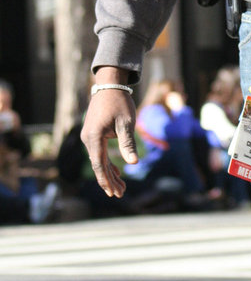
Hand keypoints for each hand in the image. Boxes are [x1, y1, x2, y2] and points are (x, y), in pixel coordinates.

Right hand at [80, 68, 137, 196]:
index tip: (112, 193)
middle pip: (99, 165)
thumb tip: (133, 163)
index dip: (106, 180)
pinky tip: (118, 172)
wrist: (110, 86)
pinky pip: (100, 153)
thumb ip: (128, 143)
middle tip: (121, 194)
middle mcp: (88, 138)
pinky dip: (108, 163)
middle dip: (110, 180)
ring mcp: (89, 137)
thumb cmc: (120, 103)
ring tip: (122, 187)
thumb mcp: (126, 123)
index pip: (99, 164)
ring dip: (110, 173)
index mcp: (94, 137)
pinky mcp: (93, 134)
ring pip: (99, 160)